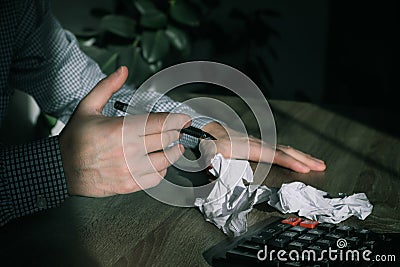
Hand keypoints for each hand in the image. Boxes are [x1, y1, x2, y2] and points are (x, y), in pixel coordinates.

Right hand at [59, 67, 189, 196]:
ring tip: (175, 147)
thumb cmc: (75, 139)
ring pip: (166, 160)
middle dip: (178, 133)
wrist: (62, 169)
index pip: (161, 123)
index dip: (178, 120)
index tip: (184, 118)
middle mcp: (129, 150)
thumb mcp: (87, 106)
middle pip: (167, 140)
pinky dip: (163, 170)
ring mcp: (131, 169)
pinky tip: (159, 163)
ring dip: (174, 152)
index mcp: (121, 129)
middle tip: (180, 130)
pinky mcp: (130, 184)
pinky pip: (156, 178)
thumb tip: (122, 71)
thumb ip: (107, 87)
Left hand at [201, 122, 325, 172]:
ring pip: (283, 148)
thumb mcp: (207, 151)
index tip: (304, 169)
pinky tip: (296, 158)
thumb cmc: (207, 142)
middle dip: (304, 158)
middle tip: (321, 165)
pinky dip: (290, 153)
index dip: (289, 162)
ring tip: (315, 163)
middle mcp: (255, 142)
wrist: (203, 129)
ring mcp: (257, 142)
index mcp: (247, 146)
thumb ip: (212, 158)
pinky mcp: (256, 143)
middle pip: (284, 150)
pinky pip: (277, 148)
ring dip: (301, 156)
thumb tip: (214, 164)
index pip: (272, 155)